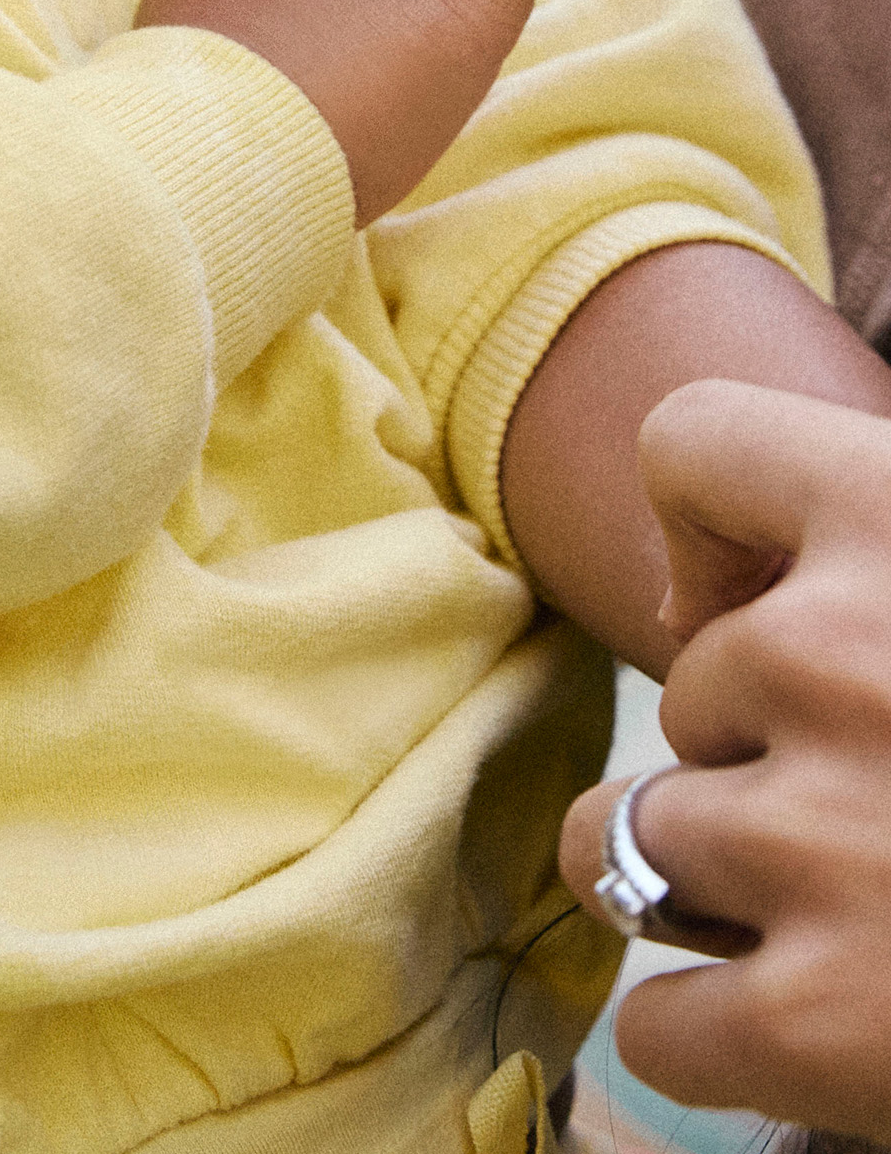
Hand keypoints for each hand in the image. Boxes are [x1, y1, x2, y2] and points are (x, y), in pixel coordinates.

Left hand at [559, 381, 890, 1139]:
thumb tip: (692, 607)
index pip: (690, 444)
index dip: (709, 535)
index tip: (767, 604)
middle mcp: (840, 658)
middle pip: (682, 693)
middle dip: (760, 761)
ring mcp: (817, 843)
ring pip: (625, 841)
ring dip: (719, 892)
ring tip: (864, 919)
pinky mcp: (817, 1028)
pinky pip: (654, 1023)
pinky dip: (716, 1046)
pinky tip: (822, 1043)